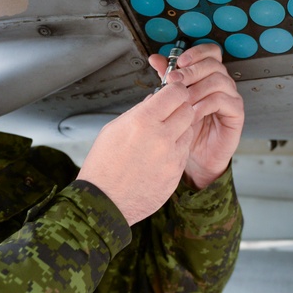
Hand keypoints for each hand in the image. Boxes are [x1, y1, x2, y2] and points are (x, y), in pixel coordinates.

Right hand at [76, 83, 193, 224]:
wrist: (104, 202)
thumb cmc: (104, 165)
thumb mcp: (114, 129)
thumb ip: (139, 111)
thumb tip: (155, 99)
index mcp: (142, 122)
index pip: (176, 93)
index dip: (175, 90)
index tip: (172, 93)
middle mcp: (161, 138)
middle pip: (188, 110)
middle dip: (180, 108)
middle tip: (169, 112)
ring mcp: (171, 158)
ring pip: (189, 131)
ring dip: (179, 129)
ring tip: (160, 136)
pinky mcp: (176, 174)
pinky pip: (184, 152)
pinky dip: (176, 149)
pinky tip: (159, 155)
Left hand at [149, 43, 243, 188]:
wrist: (195, 158)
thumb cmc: (186, 129)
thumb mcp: (173, 102)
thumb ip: (168, 79)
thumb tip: (155, 59)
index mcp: (209, 76)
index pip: (210, 52)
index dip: (196, 53)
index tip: (179, 61)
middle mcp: (222, 83)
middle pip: (214, 64)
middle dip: (191, 70)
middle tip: (174, 81)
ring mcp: (231, 97)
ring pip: (218, 80)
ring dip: (196, 88)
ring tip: (182, 101)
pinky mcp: (236, 113)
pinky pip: (223, 101)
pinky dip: (205, 104)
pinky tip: (192, 113)